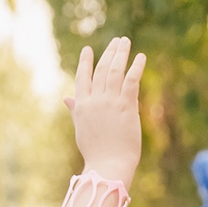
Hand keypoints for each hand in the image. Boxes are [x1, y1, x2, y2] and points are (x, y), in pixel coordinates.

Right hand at [66, 37, 146, 181]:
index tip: (89, 49)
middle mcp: (95, 101)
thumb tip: (66, 98)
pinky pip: (131, 81)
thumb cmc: (96, 152)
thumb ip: (76, 110)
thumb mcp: (82, 129)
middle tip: (116, 41)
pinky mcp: (126, 106)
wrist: (108, 166)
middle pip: (101, 70)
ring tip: (125, 42)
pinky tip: (141, 57)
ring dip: (120, 54)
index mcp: (82, 106)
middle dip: (108, 53)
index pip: (82, 78)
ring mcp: (110, 102)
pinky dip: (136, 67)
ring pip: (114, 71)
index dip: (86, 63)